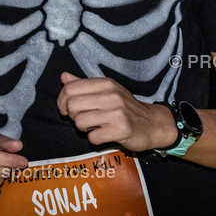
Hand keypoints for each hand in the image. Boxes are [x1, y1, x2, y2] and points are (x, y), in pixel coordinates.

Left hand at [57, 72, 176, 151]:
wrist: (153, 123)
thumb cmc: (126, 108)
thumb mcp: (107, 91)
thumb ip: (84, 84)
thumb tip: (64, 77)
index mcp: (105, 84)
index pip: (70, 88)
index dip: (62, 101)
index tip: (67, 109)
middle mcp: (111, 95)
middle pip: (72, 105)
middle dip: (72, 116)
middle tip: (83, 119)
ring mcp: (117, 112)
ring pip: (80, 122)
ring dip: (83, 128)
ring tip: (95, 126)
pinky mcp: (121, 130)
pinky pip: (93, 137)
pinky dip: (95, 139)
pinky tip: (104, 134)